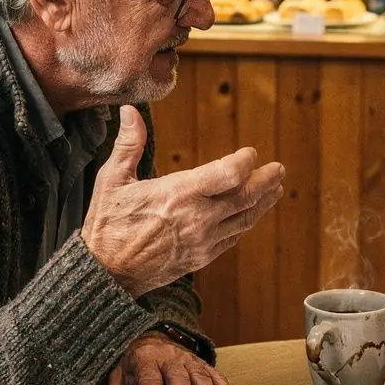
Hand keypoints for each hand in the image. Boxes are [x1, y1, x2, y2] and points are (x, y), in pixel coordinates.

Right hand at [82, 106, 283, 296]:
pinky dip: (246, 222)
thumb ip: (128, 144)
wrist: (106, 274)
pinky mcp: (202, 258)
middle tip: (278, 169)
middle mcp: (197, 219)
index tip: (250, 153)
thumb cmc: (107, 224)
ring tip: (275, 189)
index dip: (245, 161)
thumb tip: (129, 111)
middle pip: (246, 197)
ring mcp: (202, 241)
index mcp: (178, 194)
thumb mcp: (112, 180)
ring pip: (245, 219)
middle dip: (266, 181)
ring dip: (263, 202)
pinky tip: (250, 214)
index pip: (229, 174)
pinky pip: (233, 237)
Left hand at [94, 335, 235, 384]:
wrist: (154, 339)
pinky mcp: (204, 365)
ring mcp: (190, 360)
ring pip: (201, 377)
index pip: (150, 379)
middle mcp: (170, 358)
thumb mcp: (121, 377)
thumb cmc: (137, 365)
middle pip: (178, 379)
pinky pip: (217, 376)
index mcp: (146, 359)